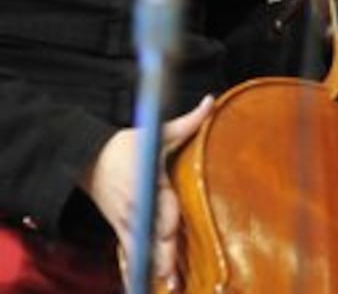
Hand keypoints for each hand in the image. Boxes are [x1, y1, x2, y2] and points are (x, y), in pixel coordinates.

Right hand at [80, 94, 213, 289]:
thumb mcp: (158, 133)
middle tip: (172, 277)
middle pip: (151, 234)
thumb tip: (211, 100)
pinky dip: (135, 271)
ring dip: (152, 269)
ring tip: (168, 287)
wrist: (89, 160)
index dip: (164, 218)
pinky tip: (142, 287)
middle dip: (161, 255)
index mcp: (150, 183)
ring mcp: (128, 222)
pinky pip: (129, 255)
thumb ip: (188, 122)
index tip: (168, 233)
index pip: (159, 204)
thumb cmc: (128, 146)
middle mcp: (138, 207)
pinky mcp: (122, 231)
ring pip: (140, 250)